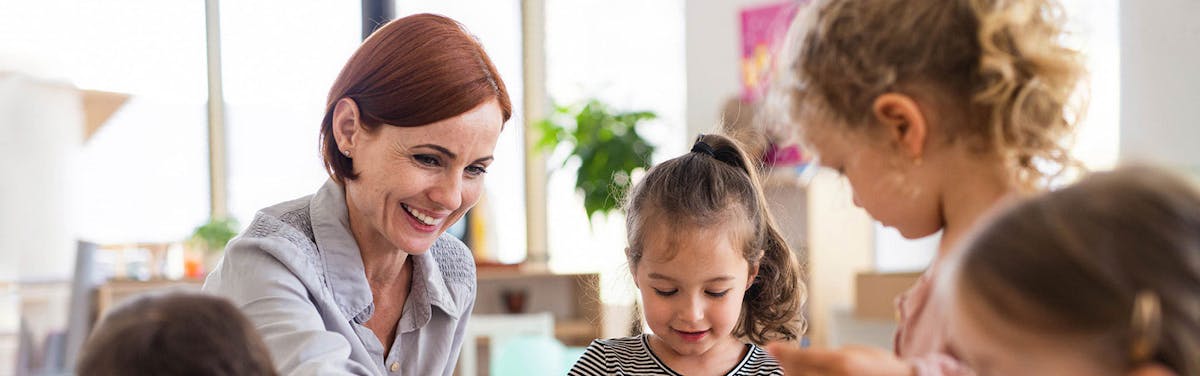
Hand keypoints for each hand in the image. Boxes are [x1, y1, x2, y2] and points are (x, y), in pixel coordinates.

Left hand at [766, 343, 914, 375]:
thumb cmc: (879, 366)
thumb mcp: (854, 352)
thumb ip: (827, 355)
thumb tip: (800, 357)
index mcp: (842, 362)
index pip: (802, 357)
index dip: (782, 352)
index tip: (770, 347)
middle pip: (797, 373)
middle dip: (785, 365)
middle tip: (779, 358)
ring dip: (793, 374)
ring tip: (792, 368)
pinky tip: (803, 374)